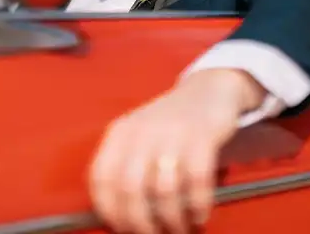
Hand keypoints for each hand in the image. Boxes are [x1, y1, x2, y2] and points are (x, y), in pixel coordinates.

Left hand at [88, 68, 266, 233]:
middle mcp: (141, 131)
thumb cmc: (170, 124)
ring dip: (172, 219)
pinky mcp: (202, 135)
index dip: (110, 211)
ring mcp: (172, 132)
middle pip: (130, 189)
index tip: (122, 228)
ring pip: (164, 190)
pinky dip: (198, 205)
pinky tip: (200, 214)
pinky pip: (196, 180)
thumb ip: (126, 169)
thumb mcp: (139, 138)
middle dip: (142, 223)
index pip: (101, 179)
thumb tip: (122, 217)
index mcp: (120, 134)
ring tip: (180, 228)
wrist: (208, 90)